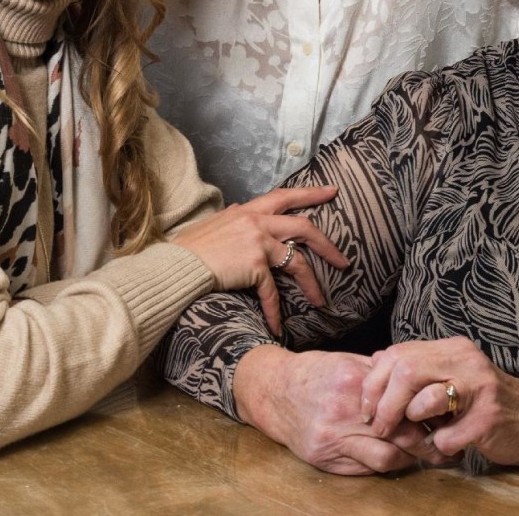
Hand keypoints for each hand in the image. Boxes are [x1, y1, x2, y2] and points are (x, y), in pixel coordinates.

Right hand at [171, 185, 347, 335]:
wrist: (175, 266)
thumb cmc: (188, 249)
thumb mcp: (212, 224)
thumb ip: (230, 217)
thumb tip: (237, 207)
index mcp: (247, 210)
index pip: (284, 196)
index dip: (310, 194)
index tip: (332, 192)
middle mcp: (256, 221)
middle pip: (303, 227)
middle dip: (327, 244)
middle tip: (344, 261)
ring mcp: (257, 242)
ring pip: (297, 262)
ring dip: (311, 284)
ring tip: (321, 302)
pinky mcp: (254, 265)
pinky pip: (272, 291)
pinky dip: (275, 310)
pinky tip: (277, 326)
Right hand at [234, 346, 448, 474]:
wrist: (273, 391)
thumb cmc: (313, 373)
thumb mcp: (345, 362)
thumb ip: (378, 371)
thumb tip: (414, 379)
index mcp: (354, 381)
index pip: (403, 401)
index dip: (428, 411)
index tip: (445, 416)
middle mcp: (345, 411)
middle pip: (401, 433)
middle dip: (428, 443)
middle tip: (448, 446)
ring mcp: (334, 438)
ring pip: (387, 457)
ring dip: (410, 459)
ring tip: (426, 456)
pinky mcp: (325, 458)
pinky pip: (366, 469)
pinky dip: (385, 465)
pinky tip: (395, 460)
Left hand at [360, 337, 518, 467]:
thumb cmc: (486, 404)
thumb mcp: (452, 378)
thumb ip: (419, 371)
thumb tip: (373, 362)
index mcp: (451, 348)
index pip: (397, 354)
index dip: (373, 382)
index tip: (366, 407)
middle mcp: (464, 359)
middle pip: (405, 371)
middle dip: (383, 403)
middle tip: (378, 426)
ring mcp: (480, 386)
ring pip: (424, 399)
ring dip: (411, 424)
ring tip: (414, 437)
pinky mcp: (490, 416)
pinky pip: (448, 435)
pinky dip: (439, 446)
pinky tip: (446, 447)